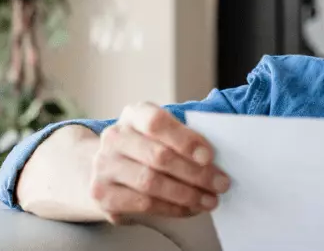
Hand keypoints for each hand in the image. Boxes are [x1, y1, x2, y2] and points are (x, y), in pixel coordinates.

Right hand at [90, 102, 229, 222]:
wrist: (109, 167)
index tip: (209, 156)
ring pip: (151, 183)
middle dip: (196, 173)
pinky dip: (172, 208)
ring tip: (210, 200)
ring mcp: (104, 166)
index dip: (185, 139)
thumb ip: (184, 138)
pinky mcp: (102, 194)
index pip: (157, 122)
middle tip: (221, 183)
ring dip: (187, 194)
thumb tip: (215, 159)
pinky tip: (190, 208)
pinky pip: (142, 203)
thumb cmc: (148, 146)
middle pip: (159, 156)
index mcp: (134, 115)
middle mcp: (114, 137)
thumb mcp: (163, 132)